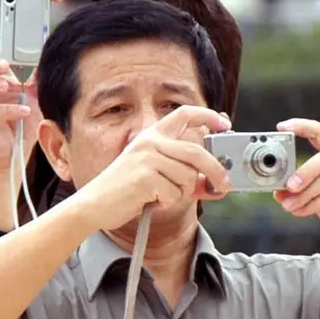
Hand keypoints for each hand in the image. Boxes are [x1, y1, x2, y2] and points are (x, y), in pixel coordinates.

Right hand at [76, 106, 232, 230]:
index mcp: (151, 135)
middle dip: (216, 171)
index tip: (225, 124)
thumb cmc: (124, 191)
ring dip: (180, 193)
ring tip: (160, 195)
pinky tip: (150, 200)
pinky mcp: (145, 176)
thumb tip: (214, 182)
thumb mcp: (156, 176)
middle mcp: (150, 141)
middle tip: (223, 185)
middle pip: (196, 152)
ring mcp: (146, 157)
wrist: (95, 204)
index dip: (208, 116)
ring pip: (188, 177)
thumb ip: (184, 174)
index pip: (184, 114)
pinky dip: (167, 202)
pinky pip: (174, 192)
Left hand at [273, 118, 319, 248]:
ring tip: (289, 206)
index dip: (301, 126)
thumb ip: (298, 190)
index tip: (282, 126)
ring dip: (305, 194)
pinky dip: (314, 205)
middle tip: (288, 186)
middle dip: (304, 172)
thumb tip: (277, 192)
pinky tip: (301, 211)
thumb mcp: (315, 195)